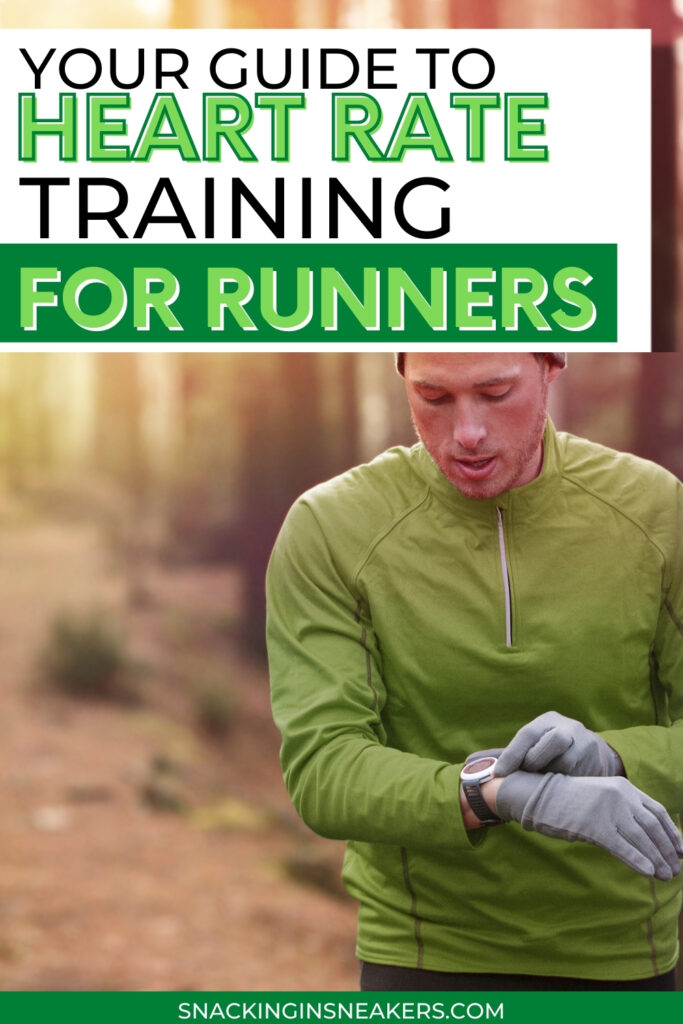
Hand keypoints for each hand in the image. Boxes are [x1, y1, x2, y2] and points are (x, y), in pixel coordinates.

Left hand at [494, 711, 623, 776]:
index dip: (512, 754)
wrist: (592, 751)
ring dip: (550, 775)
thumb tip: (470, 762)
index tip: (498, 773)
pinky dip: (564, 783)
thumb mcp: (532, 743)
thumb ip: (506, 753)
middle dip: (536, 760)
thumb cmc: (550, 749)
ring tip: (542, 782)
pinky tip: (558, 787)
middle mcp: (568, 727)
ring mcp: (585, 743)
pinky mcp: (597, 760)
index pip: (528, 733)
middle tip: (527, 774)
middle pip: (554, 740)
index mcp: (547, 720)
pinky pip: (578, 775)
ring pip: (566, 761)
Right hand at [496, 772, 682, 880]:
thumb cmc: (569, 800)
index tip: (681, 851)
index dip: (672, 833)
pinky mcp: (594, 825)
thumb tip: (647, 837)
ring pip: (642, 839)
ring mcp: (607, 810)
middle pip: (653, 827)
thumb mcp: (601, 797)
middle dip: (668, 850)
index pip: (657, 811)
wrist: (538, 794)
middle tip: (676, 870)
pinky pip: (623, 847)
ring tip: (667, 876)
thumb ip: (622, 809)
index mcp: (624, 786)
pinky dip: (638, 861)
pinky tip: (648, 872)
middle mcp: (620, 795)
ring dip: (658, 860)